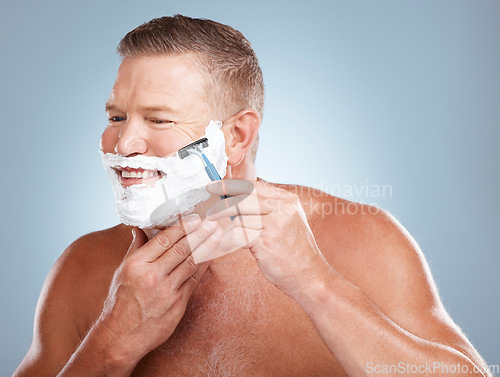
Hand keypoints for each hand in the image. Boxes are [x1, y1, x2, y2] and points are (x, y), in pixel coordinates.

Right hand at [97, 215, 222, 360]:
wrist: (121, 337)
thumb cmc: (119, 302)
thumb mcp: (121, 271)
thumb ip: (135, 248)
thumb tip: (140, 228)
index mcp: (137, 264)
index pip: (164, 239)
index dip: (182, 227)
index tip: (194, 218)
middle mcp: (152, 276)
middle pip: (181, 249)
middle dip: (199, 233)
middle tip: (212, 222)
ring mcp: (167, 291)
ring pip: (191, 263)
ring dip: (207, 246)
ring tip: (218, 234)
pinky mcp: (178, 304)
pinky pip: (195, 280)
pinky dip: (204, 266)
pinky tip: (212, 255)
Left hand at [205, 180, 331, 297]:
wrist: (309, 275)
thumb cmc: (293, 250)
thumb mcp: (286, 220)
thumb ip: (267, 208)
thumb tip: (238, 196)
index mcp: (287, 200)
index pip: (253, 185)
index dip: (231, 185)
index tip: (215, 186)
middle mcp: (283, 208)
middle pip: (244, 198)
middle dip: (223, 203)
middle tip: (211, 211)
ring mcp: (275, 224)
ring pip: (238, 216)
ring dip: (225, 226)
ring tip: (220, 232)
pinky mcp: (265, 242)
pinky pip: (237, 234)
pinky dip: (228, 240)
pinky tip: (226, 245)